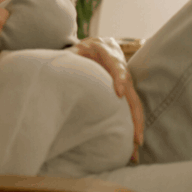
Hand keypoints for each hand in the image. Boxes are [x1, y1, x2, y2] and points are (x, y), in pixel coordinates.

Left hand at [70, 37, 144, 163]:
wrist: (99, 44)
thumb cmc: (83, 50)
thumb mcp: (75, 51)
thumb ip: (69, 60)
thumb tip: (55, 75)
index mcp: (107, 52)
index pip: (116, 65)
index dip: (119, 78)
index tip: (118, 93)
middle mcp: (120, 67)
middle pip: (131, 89)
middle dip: (134, 113)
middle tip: (135, 136)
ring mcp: (125, 80)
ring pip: (134, 102)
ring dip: (136, 124)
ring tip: (135, 147)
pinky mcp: (124, 91)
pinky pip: (130, 108)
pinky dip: (132, 124)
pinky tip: (131, 143)